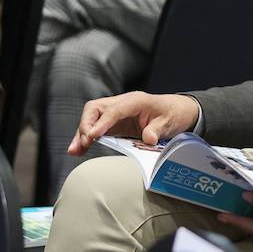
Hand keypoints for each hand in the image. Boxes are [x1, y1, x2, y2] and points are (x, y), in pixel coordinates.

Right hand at [68, 91, 199, 154]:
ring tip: (74, 150)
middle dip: (86, 125)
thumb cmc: (173, 114)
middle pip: (95, 109)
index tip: (92, 136)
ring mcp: (116, 113)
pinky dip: (86, 138)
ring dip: (81, 133)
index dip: (102, 123)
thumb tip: (149, 139)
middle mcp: (122, 104)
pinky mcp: (114, 124)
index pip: (114, 110)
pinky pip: (95, 128)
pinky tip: (78, 150)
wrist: (178, 111)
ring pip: (91, 118)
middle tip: (85, 143)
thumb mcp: (170, 122)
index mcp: (135, 101)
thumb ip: (158, 129)